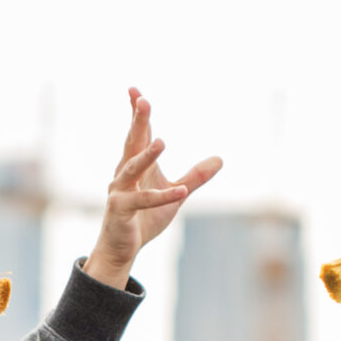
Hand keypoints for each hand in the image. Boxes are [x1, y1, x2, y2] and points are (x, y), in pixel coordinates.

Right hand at [83, 89, 221, 287]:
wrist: (122, 249)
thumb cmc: (144, 218)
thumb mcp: (175, 194)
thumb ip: (194, 177)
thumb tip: (220, 159)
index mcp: (136, 165)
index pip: (138, 134)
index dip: (137, 113)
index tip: (135, 91)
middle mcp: (124, 173)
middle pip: (133, 143)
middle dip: (137, 122)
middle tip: (142, 100)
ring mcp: (120, 191)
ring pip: (133, 168)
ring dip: (147, 155)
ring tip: (162, 142)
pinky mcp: (121, 210)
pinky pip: (144, 201)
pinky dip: (163, 197)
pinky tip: (181, 191)